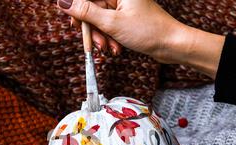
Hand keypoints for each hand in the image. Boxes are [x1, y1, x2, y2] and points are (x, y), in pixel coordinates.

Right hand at [56, 0, 224, 77]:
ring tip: (109, 48)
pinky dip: (110, 38)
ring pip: (101, 20)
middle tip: (93, 43)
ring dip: (102, 37)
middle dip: (92, 28)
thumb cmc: (148, 31)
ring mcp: (124, 6)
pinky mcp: (127, 18)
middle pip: (93, 8)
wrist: (171, 45)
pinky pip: (110, 26)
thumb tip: (63, 2)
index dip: (78, 10)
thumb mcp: (111, 23)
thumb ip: (86, 12)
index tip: (75, 24)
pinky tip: (116, 48)